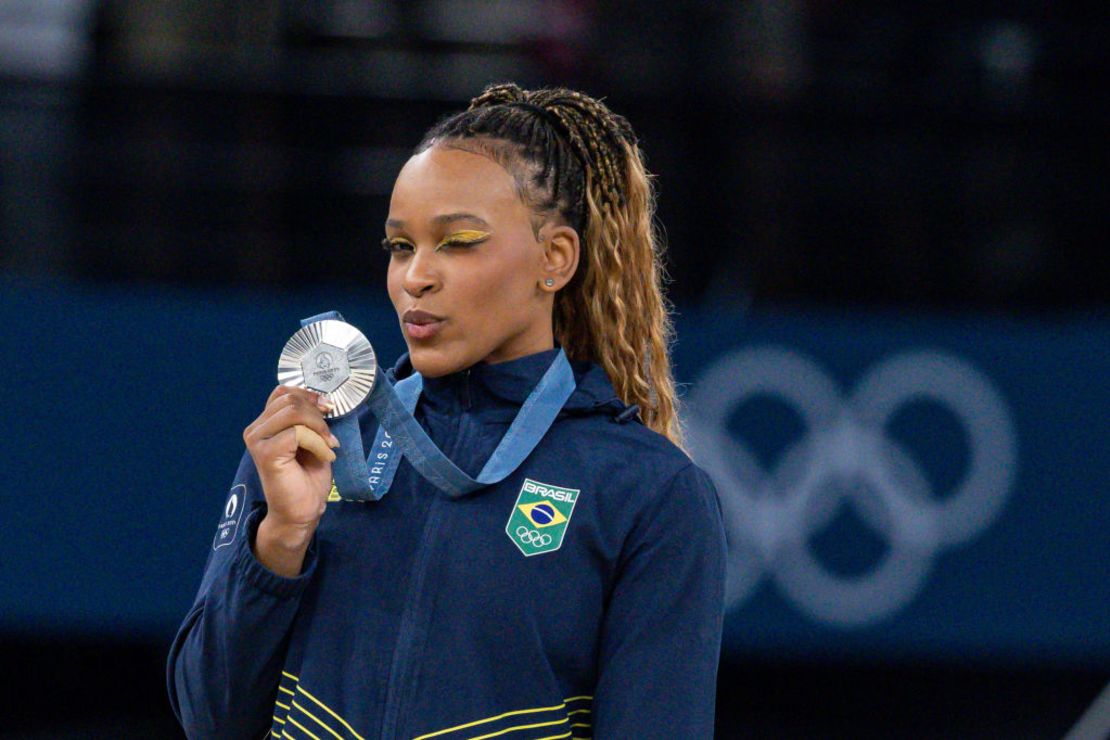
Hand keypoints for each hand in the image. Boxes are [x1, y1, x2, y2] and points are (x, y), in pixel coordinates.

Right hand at [243, 385, 339, 534]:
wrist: (301, 512)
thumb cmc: (307, 477)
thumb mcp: (312, 438)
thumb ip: (308, 416)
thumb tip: (322, 398)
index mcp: (265, 422)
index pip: (284, 391)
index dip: (309, 395)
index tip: (328, 410)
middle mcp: (256, 429)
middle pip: (290, 399)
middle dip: (317, 414)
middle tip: (330, 436)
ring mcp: (257, 440)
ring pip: (294, 411)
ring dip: (319, 428)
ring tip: (328, 446)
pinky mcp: (265, 453)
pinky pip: (298, 433)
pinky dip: (318, 442)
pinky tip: (324, 457)